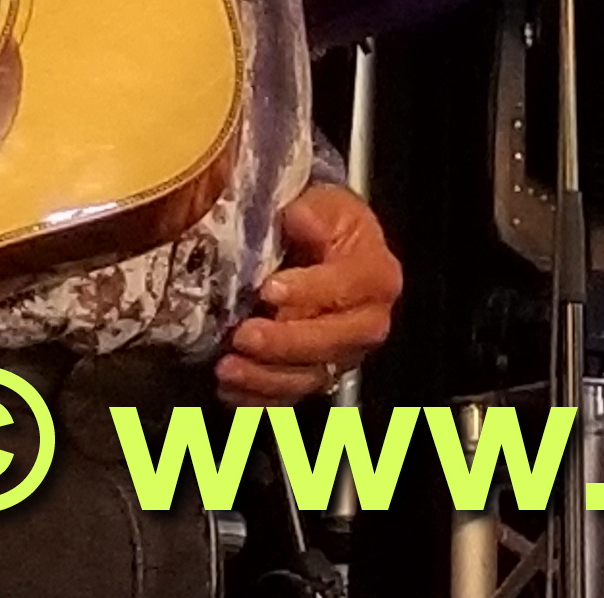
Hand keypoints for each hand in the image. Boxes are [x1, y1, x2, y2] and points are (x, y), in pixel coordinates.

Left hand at [212, 184, 400, 405]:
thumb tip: (296, 219)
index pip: (347, 287)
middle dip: (285, 342)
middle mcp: (367, 321)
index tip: (269, 289)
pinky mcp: (318, 373)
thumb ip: (311, 212)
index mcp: (376, 274)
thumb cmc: (324, 223)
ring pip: (311, 376)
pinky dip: (258, 399)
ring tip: (227, 367)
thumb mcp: (323, 203)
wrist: (323, 245)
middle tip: (244, 334)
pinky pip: (291, 397)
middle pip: (333, 342)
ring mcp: (343, 353)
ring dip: (265, 377)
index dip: (309, 291)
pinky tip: (231, 388)